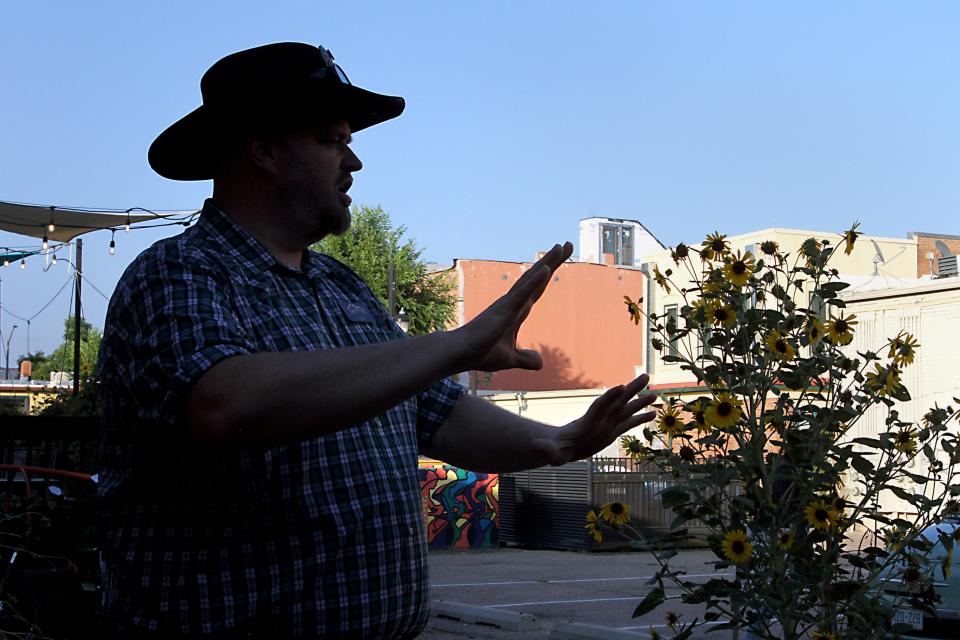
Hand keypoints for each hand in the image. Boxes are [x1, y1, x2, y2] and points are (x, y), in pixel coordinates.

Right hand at [451, 242, 573, 372]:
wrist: (461, 354)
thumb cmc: (481, 352)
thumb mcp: (510, 358)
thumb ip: (525, 359)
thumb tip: (541, 363)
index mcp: (515, 311)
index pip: (536, 289)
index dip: (548, 274)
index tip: (558, 261)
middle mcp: (513, 302)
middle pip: (537, 278)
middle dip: (553, 261)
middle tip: (567, 244)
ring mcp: (508, 304)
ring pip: (531, 279)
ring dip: (548, 263)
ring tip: (561, 247)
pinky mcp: (504, 310)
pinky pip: (522, 293)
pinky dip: (534, 281)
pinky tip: (546, 269)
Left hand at [529, 373, 655, 465]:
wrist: (560, 447)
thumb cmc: (555, 450)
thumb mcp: (551, 452)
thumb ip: (546, 450)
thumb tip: (536, 446)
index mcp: (588, 422)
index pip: (599, 407)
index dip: (609, 397)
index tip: (620, 386)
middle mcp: (600, 419)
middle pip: (617, 401)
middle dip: (631, 389)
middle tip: (645, 376)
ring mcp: (607, 424)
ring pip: (626, 409)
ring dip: (640, 401)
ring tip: (655, 393)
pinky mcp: (612, 431)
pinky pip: (629, 423)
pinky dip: (640, 419)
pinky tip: (653, 414)